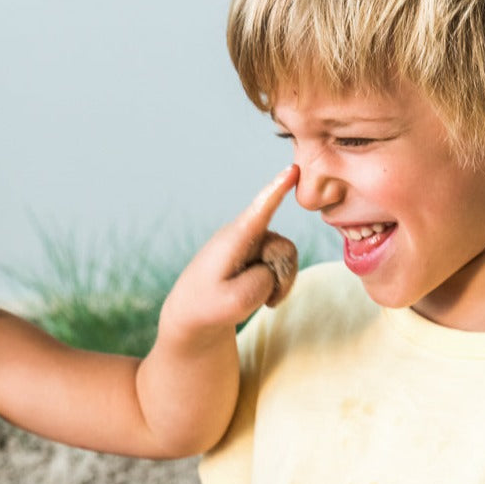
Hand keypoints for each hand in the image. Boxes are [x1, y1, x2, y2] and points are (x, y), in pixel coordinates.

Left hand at [158, 166, 299, 343]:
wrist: (192, 313)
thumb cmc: (206, 307)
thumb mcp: (234, 304)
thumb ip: (260, 282)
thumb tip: (272, 268)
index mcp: (233, 240)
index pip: (259, 210)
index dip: (277, 190)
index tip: (292, 170)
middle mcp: (244, 234)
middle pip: (284, 249)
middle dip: (281, 277)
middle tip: (262, 300)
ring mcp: (253, 242)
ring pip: (287, 258)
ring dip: (279, 283)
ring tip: (257, 298)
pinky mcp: (257, 252)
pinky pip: (283, 264)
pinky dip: (278, 285)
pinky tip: (263, 296)